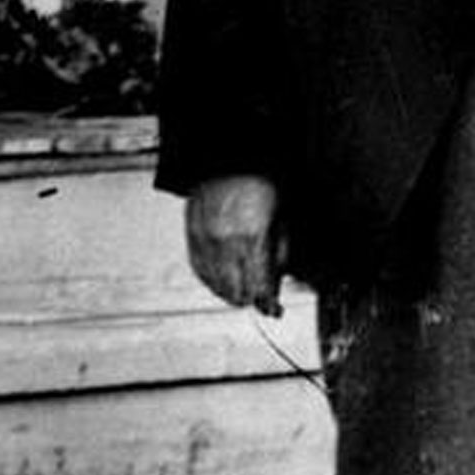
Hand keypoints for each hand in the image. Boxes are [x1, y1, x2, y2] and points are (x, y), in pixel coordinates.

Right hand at [185, 174, 286, 315]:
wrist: (227, 164)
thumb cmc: (259, 188)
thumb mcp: (282, 222)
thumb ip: (279, 257)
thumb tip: (274, 288)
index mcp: (253, 238)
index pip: (259, 287)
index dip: (268, 304)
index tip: (274, 310)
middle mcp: (226, 244)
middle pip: (237, 293)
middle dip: (251, 299)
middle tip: (261, 298)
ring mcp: (205, 243)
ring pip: (218, 287)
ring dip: (233, 293)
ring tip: (244, 290)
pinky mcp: (192, 241)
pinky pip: (202, 274)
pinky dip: (214, 282)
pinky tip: (224, 281)